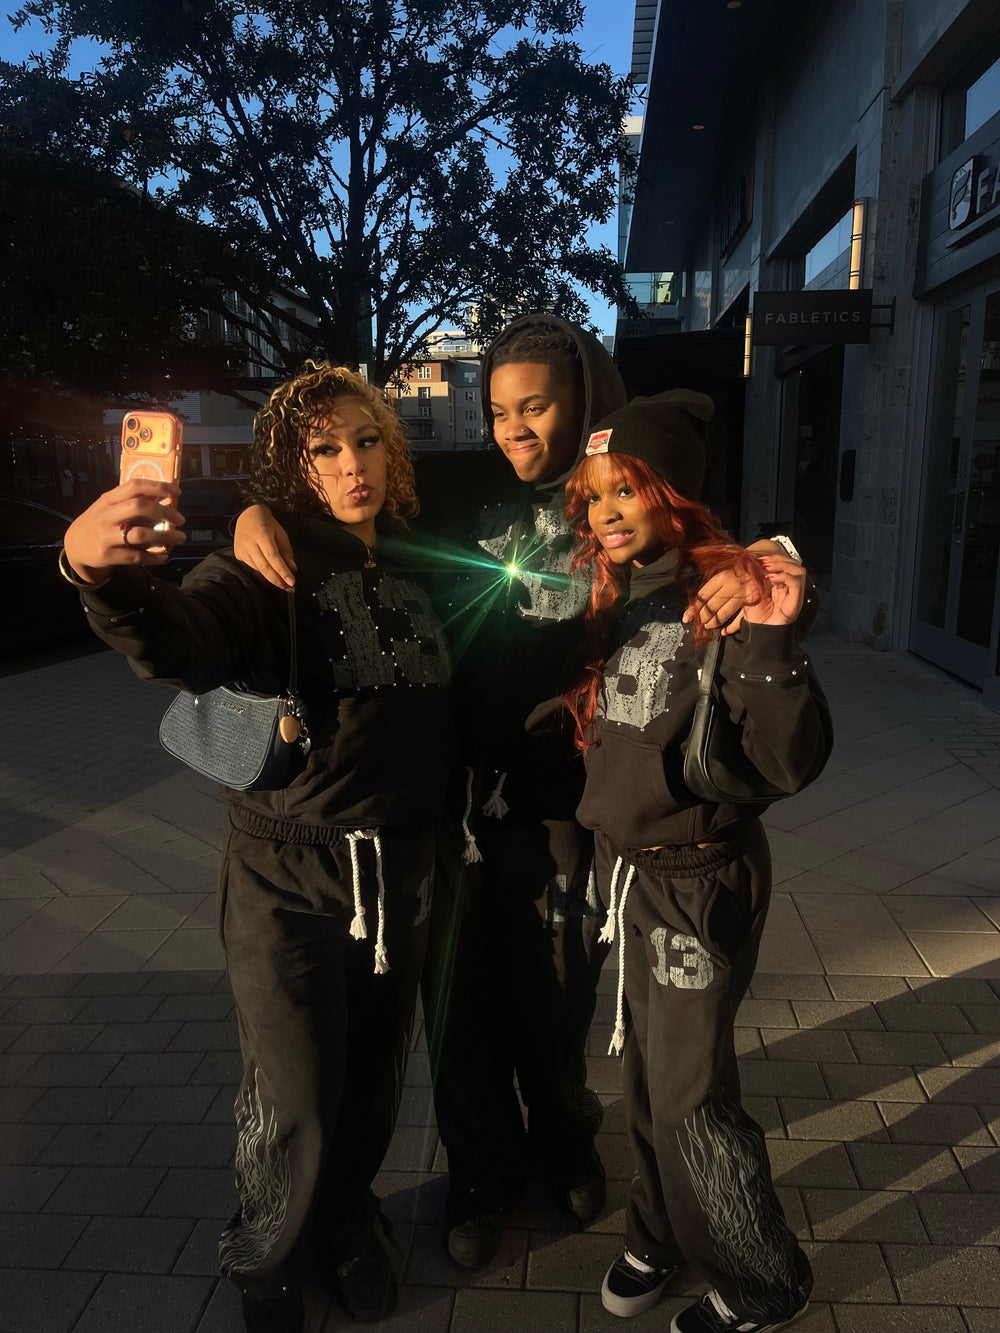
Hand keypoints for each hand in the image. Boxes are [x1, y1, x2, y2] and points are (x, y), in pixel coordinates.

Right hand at [63, 480, 185, 584]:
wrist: (75, 546)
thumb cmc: (100, 522)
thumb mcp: (111, 506)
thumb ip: (134, 501)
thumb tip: (165, 495)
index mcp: (108, 499)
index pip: (134, 486)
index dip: (158, 486)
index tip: (176, 492)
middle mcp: (106, 516)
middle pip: (139, 507)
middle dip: (164, 512)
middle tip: (180, 519)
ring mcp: (106, 536)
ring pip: (140, 534)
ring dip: (165, 537)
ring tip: (179, 538)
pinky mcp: (109, 555)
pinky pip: (137, 556)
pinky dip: (154, 556)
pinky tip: (164, 555)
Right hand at [234, 505, 295, 587]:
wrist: (248, 515)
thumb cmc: (267, 524)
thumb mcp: (280, 533)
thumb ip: (286, 551)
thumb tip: (292, 569)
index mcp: (262, 534)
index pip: (273, 557)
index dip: (283, 571)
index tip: (292, 582)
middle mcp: (249, 543)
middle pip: (264, 567)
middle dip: (278, 581)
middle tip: (290, 589)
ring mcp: (241, 550)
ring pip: (258, 570)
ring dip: (272, 580)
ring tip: (284, 585)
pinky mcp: (238, 555)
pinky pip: (252, 569)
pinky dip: (263, 575)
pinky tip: (272, 578)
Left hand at [683, 567, 757, 635]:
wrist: (764, 565)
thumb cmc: (740, 571)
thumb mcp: (725, 573)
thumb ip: (714, 586)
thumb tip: (697, 603)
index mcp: (722, 577)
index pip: (703, 595)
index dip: (694, 608)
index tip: (687, 617)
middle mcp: (732, 584)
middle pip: (712, 605)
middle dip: (703, 617)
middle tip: (699, 622)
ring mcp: (743, 593)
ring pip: (724, 613)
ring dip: (714, 622)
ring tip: (708, 625)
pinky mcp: (753, 601)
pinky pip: (740, 618)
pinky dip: (731, 627)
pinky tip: (724, 632)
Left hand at [741, 556, 807, 625]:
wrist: (761, 635)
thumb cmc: (757, 618)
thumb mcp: (752, 594)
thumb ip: (754, 579)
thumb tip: (751, 563)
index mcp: (782, 586)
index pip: (785, 565)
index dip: (773, 558)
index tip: (759, 558)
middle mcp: (791, 589)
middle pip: (794, 564)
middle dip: (778, 559)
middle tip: (763, 561)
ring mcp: (795, 595)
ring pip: (799, 571)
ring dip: (783, 565)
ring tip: (768, 568)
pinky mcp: (796, 602)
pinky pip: (797, 583)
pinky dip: (785, 577)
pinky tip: (772, 578)